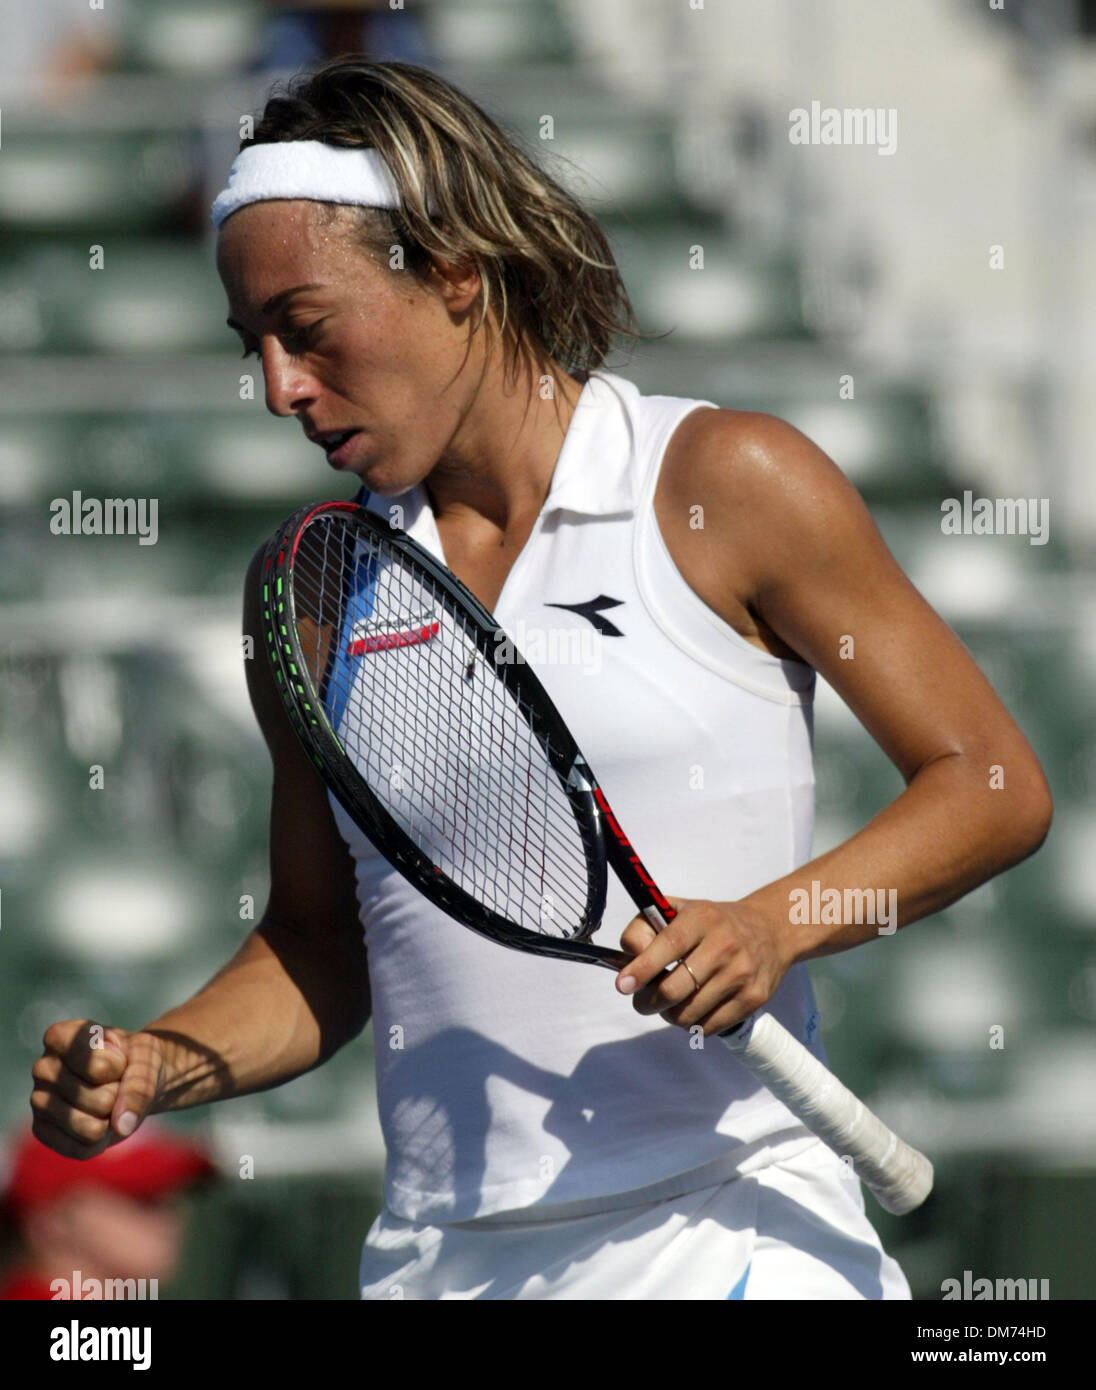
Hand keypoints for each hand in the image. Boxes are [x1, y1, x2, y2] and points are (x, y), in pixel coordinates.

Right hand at [30, 1020, 165, 1159]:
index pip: (95, 1065)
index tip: (120, 1056)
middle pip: (99, 1100)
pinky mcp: (41, 1131)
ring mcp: (39, 1101)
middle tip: (115, 1082)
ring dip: (110, 1120)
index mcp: (61, 1037)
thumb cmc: (137, 1059)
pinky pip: (81, 1149)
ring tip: (107, 1101)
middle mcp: (43, 1067)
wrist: (134, 1078)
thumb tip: (122, 1125)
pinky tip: (96, 1120)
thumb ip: (140, 1084)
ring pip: (90, 1128)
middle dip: (119, 1096)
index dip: (119, 1067)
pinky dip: (100, 1140)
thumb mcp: (148, 1059)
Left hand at [614, 898, 792, 1035]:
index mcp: (702, 918)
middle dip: (648, 1002)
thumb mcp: (680, 910)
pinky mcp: (753, 998)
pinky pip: (709, 1027)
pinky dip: (692, 1025)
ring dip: (668, 1016)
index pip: (669, 944)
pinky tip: (692, 1009)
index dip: (642, 968)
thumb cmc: (713, 923)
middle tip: (641, 1001)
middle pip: (675, 988)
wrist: (770, 930)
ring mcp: (741, 974)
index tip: (623, 985)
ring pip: (689, 1014)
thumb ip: (645, 928)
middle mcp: (724, 945)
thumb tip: (628, 963)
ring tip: (669, 1004)